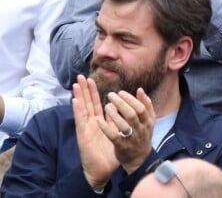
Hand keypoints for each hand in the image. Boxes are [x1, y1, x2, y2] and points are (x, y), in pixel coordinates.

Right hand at [72, 75, 117, 190]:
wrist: (104, 169)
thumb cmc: (110, 152)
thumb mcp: (117, 131)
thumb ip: (118, 119)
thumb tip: (122, 106)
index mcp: (100, 122)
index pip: (97, 103)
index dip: (94, 92)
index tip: (92, 79)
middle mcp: (92, 123)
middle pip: (88, 103)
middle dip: (85, 90)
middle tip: (81, 76)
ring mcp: (86, 128)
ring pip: (82, 109)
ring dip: (79, 96)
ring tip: (77, 83)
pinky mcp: (83, 135)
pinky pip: (80, 120)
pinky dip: (77, 110)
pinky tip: (75, 100)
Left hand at [100, 89, 155, 174]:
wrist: (139, 159)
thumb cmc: (142, 135)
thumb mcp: (148, 121)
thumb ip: (146, 105)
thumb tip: (139, 89)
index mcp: (148, 122)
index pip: (141, 107)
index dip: (130, 99)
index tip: (120, 92)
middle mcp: (141, 130)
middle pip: (132, 114)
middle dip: (121, 103)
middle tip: (110, 95)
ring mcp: (132, 139)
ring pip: (123, 125)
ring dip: (114, 114)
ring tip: (106, 106)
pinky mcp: (122, 147)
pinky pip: (113, 136)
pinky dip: (106, 128)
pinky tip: (99, 120)